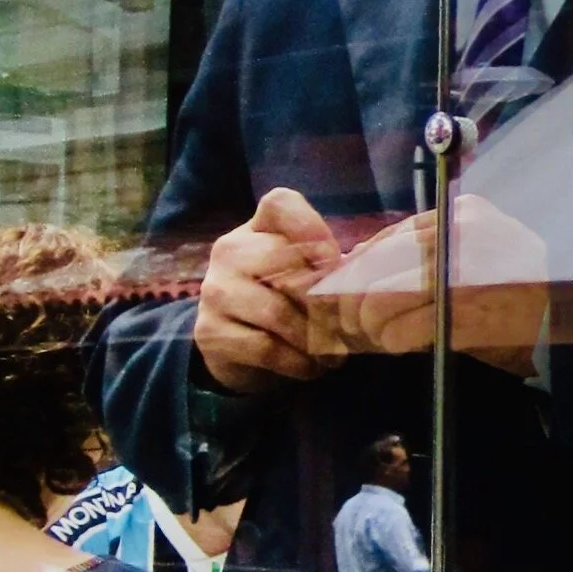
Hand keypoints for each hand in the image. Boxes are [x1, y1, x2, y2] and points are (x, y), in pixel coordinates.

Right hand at [194, 188, 345, 391]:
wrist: (234, 347)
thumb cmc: (283, 301)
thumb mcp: (303, 275)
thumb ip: (327, 267)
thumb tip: (361, 275)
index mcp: (257, 228)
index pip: (280, 204)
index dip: (312, 227)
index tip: (334, 259)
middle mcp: (230, 251)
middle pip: (285, 262)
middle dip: (324, 299)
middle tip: (346, 325)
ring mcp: (216, 291)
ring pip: (278, 312)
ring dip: (315, 339)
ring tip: (335, 354)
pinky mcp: (211, 332)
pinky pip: (266, 347)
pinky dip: (298, 362)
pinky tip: (310, 367)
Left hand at [306, 194, 548, 365]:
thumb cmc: (518, 294)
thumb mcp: (473, 257)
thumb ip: (422, 251)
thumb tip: (355, 261)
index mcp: (464, 216)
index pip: (388, 238)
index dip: (358, 269)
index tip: (345, 292)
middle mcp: (464, 237)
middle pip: (377, 269)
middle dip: (358, 302)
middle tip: (358, 324)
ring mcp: (468, 276)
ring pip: (382, 300)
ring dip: (374, 326)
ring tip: (383, 337)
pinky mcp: (470, 316)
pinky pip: (406, 330)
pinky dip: (394, 341)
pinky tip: (403, 344)